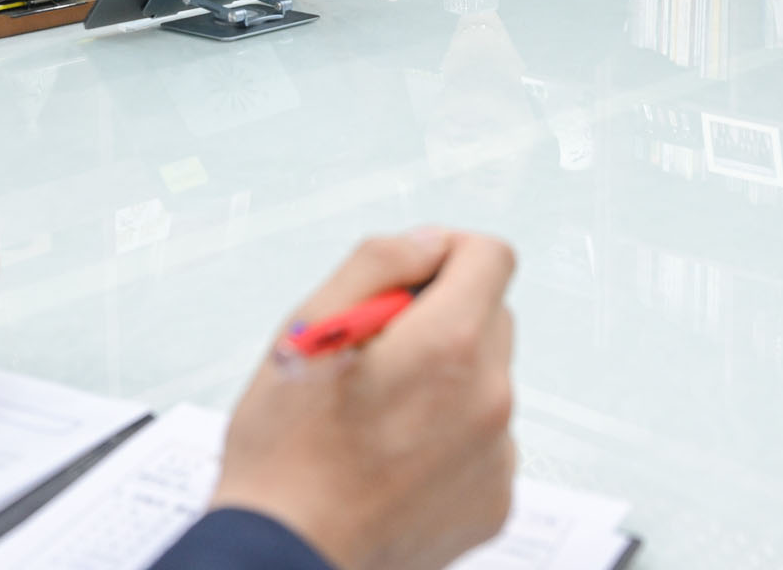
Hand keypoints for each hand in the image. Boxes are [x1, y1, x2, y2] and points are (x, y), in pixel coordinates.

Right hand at [211, 230, 516, 569]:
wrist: (285, 559)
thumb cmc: (285, 455)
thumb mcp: (305, 329)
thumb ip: (376, 263)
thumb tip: (427, 243)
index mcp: (448, 347)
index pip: (490, 256)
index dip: (445, 254)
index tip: (411, 277)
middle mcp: (489, 399)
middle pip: (489, 317)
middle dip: (439, 319)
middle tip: (374, 354)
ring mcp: (497, 456)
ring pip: (485, 381)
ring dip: (443, 382)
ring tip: (375, 418)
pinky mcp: (494, 501)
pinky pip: (485, 441)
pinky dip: (449, 438)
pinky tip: (394, 459)